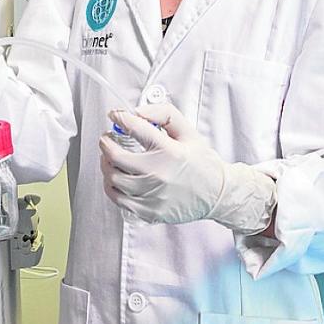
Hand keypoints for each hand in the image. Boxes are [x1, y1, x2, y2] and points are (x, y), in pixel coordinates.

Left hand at [99, 103, 275, 233]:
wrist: (217, 195)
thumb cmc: (203, 164)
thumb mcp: (189, 132)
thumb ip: (164, 114)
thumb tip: (138, 111)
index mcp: (169, 152)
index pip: (135, 128)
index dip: (120, 117)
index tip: (115, 115)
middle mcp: (158, 174)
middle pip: (115, 156)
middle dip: (106, 143)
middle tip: (106, 139)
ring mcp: (152, 195)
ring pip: (113, 178)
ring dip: (106, 164)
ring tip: (109, 158)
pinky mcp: (149, 211)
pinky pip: (118, 199)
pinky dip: (111, 186)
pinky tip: (115, 178)